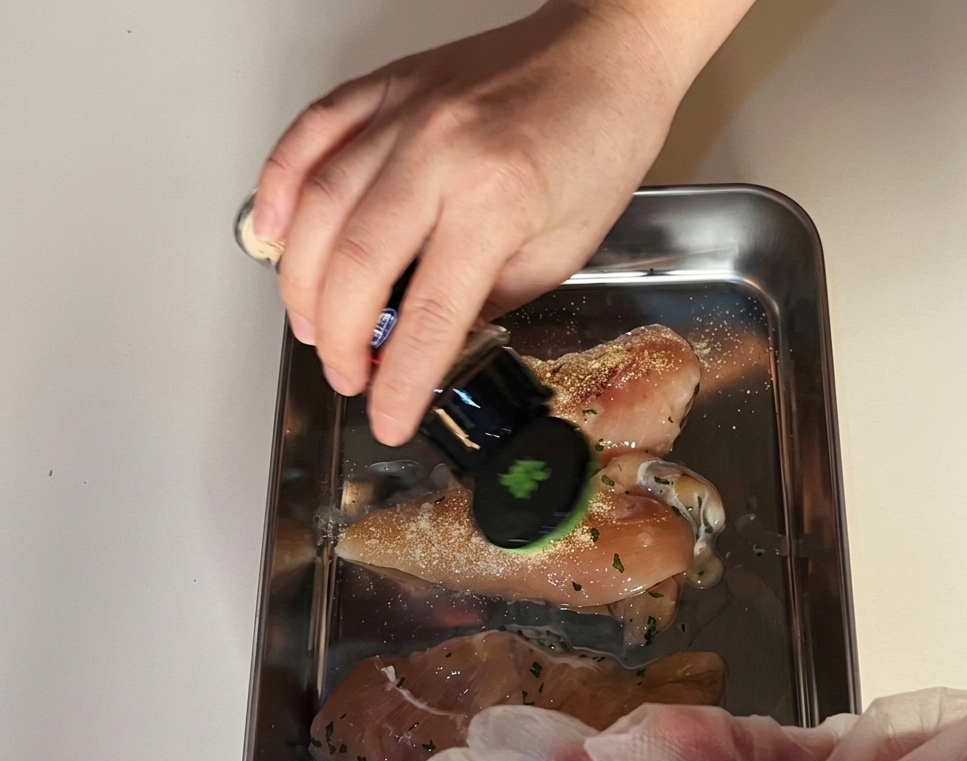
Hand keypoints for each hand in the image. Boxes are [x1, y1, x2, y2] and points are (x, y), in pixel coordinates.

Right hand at [252, 0, 753, 444]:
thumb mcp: (564, 250)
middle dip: (341, 342)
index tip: (389, 418)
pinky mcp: (384, 89)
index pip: (429, 316)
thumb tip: (434, 339)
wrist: (606, 50)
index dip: (401, 382)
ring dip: (302, 284)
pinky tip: (273, 235)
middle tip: (348, 376)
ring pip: (317, 207)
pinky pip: (309, 134)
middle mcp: (439, 153)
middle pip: (356, 267)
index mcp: (497, 200)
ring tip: (312, 330)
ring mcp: (402, 114)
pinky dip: (278, 187)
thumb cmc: (599, 142)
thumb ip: (491, 299)